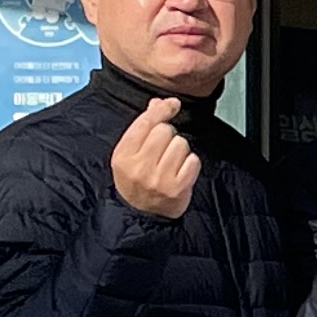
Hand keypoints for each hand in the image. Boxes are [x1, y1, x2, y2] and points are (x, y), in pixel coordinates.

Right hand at [109, 98, 198, 221]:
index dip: (162, 110)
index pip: (145, 122)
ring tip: (171, 162)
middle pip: (165, 130)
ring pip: (181, 143)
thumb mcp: (130, 153)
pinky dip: (190, 163)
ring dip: (180, 150)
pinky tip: (180, 172)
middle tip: (163, 150)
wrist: (141, 214)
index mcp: (124, 155)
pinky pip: (193, 160)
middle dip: (168, 135)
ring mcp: (159, 178)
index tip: (172, 104)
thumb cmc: (136, 179)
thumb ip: (143, 126)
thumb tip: (159, 102)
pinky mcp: (178, 188)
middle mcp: (139, 166)